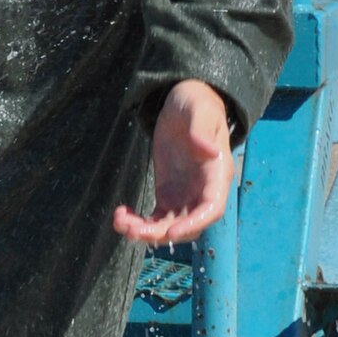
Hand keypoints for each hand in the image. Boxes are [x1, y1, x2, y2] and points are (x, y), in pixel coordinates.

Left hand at [113, 80, 233, 244]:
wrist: (182, 103)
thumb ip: (202, 129)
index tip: (170, 231)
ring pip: (169, 226)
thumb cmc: (195, 103)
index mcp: (216, 174)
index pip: (211, 209)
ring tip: (121, 223)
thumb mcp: (199, 110)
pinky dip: (139, 223)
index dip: (193, 224)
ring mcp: (185, 196)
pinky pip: (155, 219)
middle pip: (188, 225)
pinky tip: (121, 215)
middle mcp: (203, 191)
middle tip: (133, 230)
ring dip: (146, 232)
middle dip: (162, 233)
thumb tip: (210, 151)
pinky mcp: (168, 195)